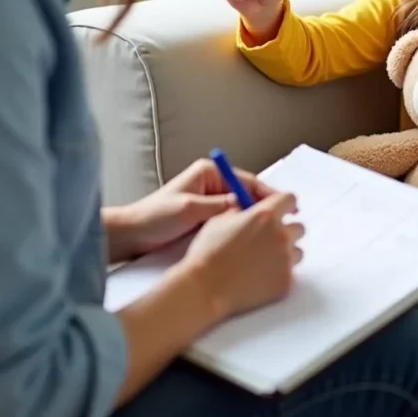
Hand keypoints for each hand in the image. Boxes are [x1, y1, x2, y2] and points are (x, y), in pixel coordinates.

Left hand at [105, 158, 277, 261]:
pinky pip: (231, 222)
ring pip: (240, 210)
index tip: (286, 205)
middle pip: (247, 195)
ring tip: (273, 235)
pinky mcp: (206, 219)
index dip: (267, 194)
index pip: (246, 181)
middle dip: (264, 209)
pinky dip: (241, 230)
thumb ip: (220, 206)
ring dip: (254, 221)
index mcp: (208, 174)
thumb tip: (247, 208)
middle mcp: (211, 185)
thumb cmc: (155, 218)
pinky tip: (252, 242)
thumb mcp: (190, 210)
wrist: (131, 236)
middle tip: (286, 223)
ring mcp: (209, 202)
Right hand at [183, 192, 304, 320]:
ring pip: (297, 251)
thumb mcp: (220, 219)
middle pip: (298, 227)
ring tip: (263, 261)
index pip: (289, 199)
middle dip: (285, 231)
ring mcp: (285, 260)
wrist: (205, 288)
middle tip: (267, 240)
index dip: (283, 205)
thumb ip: (242, 211)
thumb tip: (250, 210)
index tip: (280, 211)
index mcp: (266, 215)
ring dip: (285, 253)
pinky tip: (260, 277)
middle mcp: (281, 235)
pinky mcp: (286, 282)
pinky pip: (291, 273)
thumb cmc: (208, 252)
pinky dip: (279, 273)